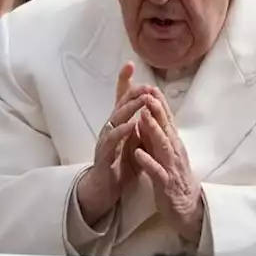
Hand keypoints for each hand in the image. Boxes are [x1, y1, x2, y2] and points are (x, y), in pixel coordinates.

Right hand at [76, 62, 147, 223]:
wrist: (103, 190)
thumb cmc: (119, 167)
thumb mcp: (133, 143)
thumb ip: (140, 127)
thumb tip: (152, 109)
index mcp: (119, 125)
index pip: (121, 100)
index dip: (124, 82)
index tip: (130, 64)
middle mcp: (110, 129)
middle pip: (119, 105)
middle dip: (131, 92)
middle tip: (145, 83)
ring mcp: (105, 141)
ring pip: (115, 119)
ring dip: (129, 108)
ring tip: (142, 99)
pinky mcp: (103, 156)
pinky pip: (111, 141)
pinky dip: (122, 132)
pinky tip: (131, 125)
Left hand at [132, 95, 204, 243]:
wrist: (187, 209)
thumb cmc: (174, 179)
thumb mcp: (166, 155)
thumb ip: (157, 138)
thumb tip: (146, 119)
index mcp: (173, 145)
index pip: (167, 121)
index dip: (159, 104)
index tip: (150, 87)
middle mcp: (174, 152)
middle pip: (166, 128)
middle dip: (157, 111)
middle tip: (148, 93)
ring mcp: (171, 167)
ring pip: (162, 146)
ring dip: (153, 131)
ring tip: (142, 117)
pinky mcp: (166, 184)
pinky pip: (156, 172)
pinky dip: (147, 161)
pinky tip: (137, 153)